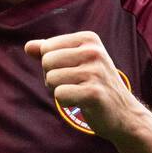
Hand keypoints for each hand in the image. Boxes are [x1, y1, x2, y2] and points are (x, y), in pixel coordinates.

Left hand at [25, 32, 139, 140]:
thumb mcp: (76, 63)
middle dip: (53, 78)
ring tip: (78, 93)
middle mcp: (94, 51)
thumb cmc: (95, 85)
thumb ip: (51, 52)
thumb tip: (27, 46)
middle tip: (74, 85)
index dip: (52, 64)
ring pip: (51, 79)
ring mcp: (95, 72)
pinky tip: (81, 102)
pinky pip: (59, 95)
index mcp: (89, 39)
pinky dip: (65, 102)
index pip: (46, 47)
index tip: (72, 71)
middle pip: (47, 62)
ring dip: (59, 91)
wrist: (124, 113)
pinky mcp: (93, 93)